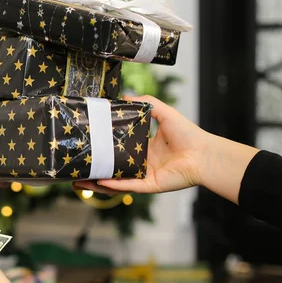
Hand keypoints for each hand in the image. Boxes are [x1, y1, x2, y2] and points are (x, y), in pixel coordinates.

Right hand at [75, 95, 208, 194]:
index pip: (117, 149)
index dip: (102, 149)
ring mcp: (143, 176)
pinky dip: (114, 185)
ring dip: (97, 182)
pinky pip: (128, 186)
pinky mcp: (149, 186)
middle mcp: (141, 164)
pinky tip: (100, 181)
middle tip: (76, 167)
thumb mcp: (164, 113)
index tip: (86, 145)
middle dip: (94, 170)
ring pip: (115, 181)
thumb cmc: (189, 134)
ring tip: (79, 181)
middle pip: (112, 168)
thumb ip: (147, 104)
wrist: (205, 153)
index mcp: (143, 149)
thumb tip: (125, 96)